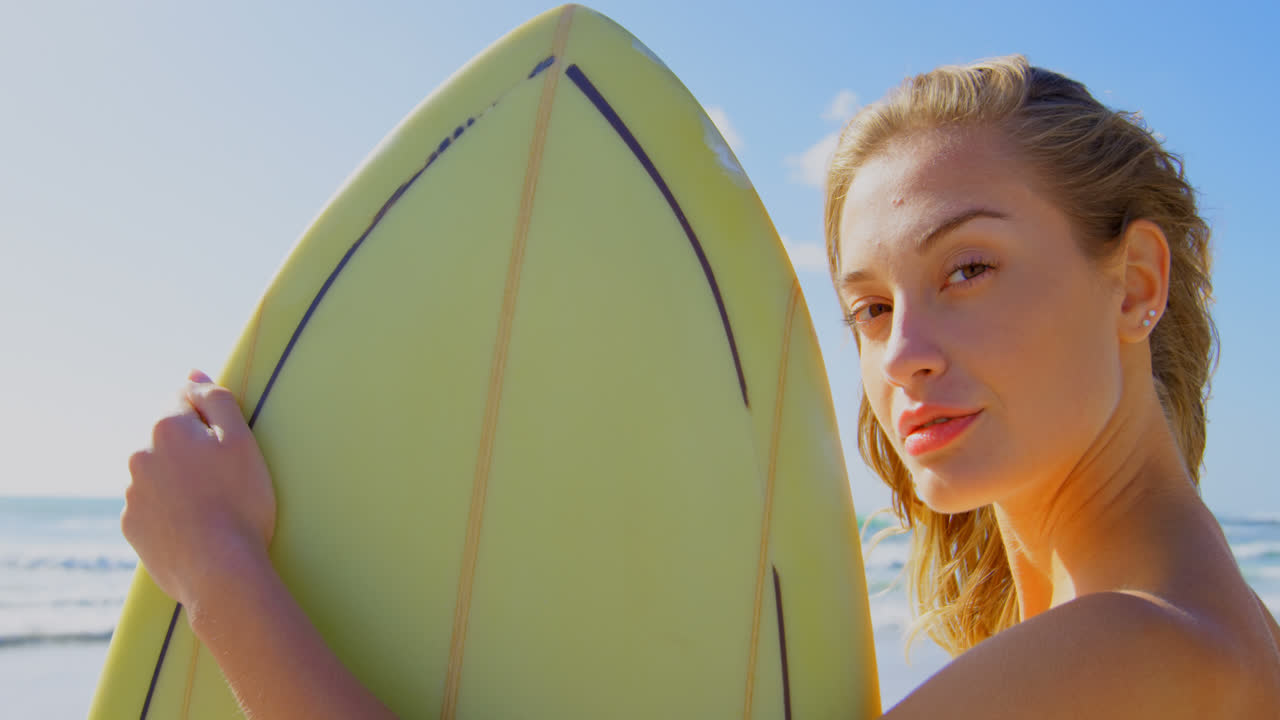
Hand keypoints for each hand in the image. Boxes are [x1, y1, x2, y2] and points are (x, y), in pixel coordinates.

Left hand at [122, 369, 277, 607]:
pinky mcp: (132, 526)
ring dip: (180, 479)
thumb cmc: (239, 502)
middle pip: (170, 438)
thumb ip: (217, 399)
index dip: (212, 419)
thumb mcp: (242, 440)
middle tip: (227, 478)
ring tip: (213, 506)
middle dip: (193, 449)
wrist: (220, 570)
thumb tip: (193, 373)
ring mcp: (131, 493)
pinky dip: (170, 510)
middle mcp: (139, 455)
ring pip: (159, 472)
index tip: (229, 444)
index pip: (186, 400)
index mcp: (166, 427)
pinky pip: (152, 506)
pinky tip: (196, 526)